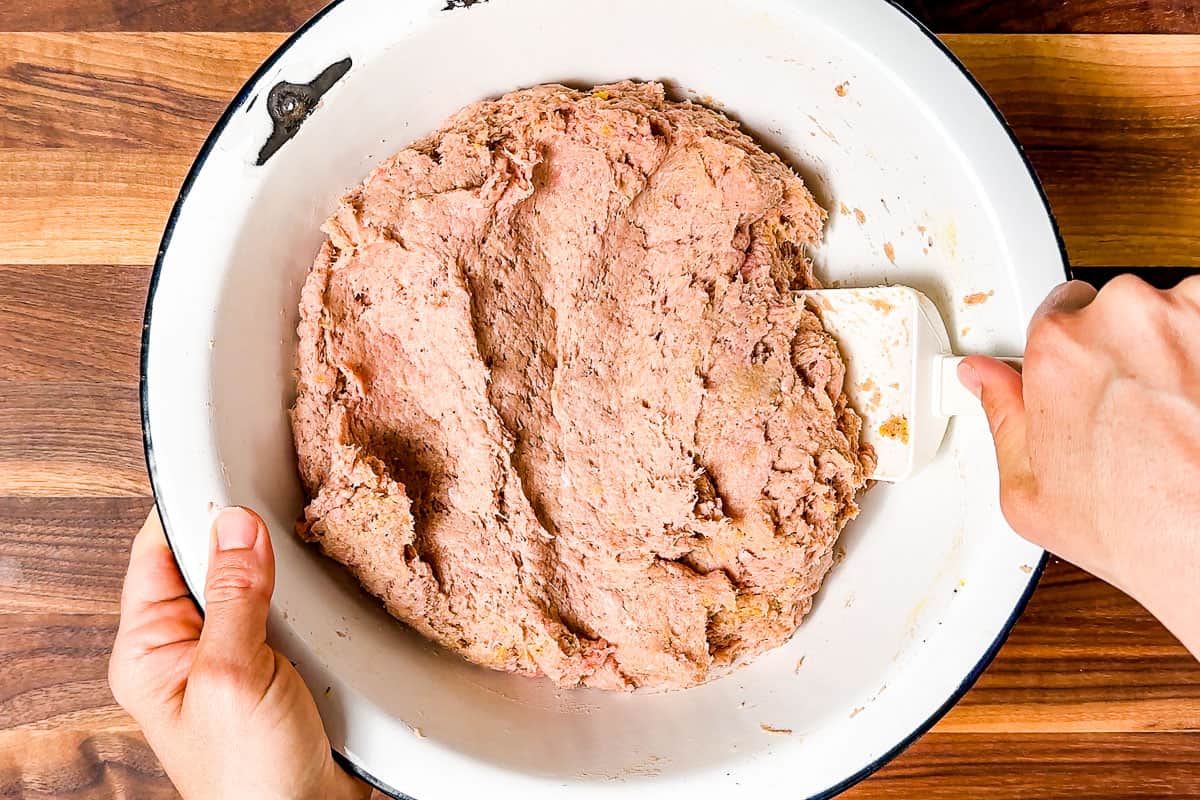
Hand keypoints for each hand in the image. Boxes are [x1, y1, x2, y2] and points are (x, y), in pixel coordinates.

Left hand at [109, 507, 370, 799]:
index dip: (192, 511)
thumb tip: (235, 524)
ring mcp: (234, 654)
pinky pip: (288, 609)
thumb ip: (233, 598)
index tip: (231, 474)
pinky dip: (309, 591)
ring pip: (253, 581)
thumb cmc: (254, 777)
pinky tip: (328, 578)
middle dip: (245, 531)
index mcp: (152, 651)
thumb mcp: (235, 677)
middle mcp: (188, 648)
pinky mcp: (278, 663)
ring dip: (283, 563)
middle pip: (207, 560)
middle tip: (283, 502)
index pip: (157, 553)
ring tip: (311, 533)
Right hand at [959, 275, 1199, 657]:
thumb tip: (985, 381)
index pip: (1053, 312)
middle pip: (1112, 311)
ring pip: (1168, 316)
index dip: (1066, 355)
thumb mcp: (1028, 491)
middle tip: (1126, 412)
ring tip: (1171, 414)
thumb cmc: (1139, 526)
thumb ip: (1000, 417)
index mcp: (1058, 349)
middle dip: (1117, 352)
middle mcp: (1122, 317)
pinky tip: (1195, 406)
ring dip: (1168, 351)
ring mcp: (1186, 318)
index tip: (1078, 383)